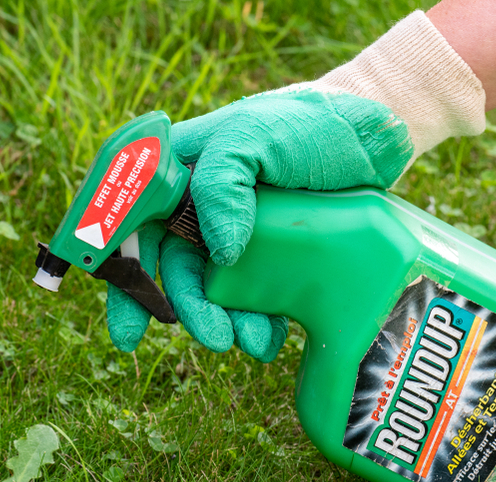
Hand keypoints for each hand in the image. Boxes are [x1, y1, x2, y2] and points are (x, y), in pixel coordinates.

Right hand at [108, 11, 485, 360]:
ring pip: (214, 291)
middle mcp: (196, 205)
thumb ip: (221, 184)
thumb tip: (220, 255)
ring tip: (255, 343)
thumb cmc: (306, 123)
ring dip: (227, 322)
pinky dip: (259, 322)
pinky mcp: (270, 255)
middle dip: (189, 311)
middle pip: (172, 269)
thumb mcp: (253, 135)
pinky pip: (253, 298)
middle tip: (216, 340)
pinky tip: (274, 336)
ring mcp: (233, 232)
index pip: (131, 227)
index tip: (129, 332)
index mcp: (176, 173)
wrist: (372, 137)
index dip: (123, 280)